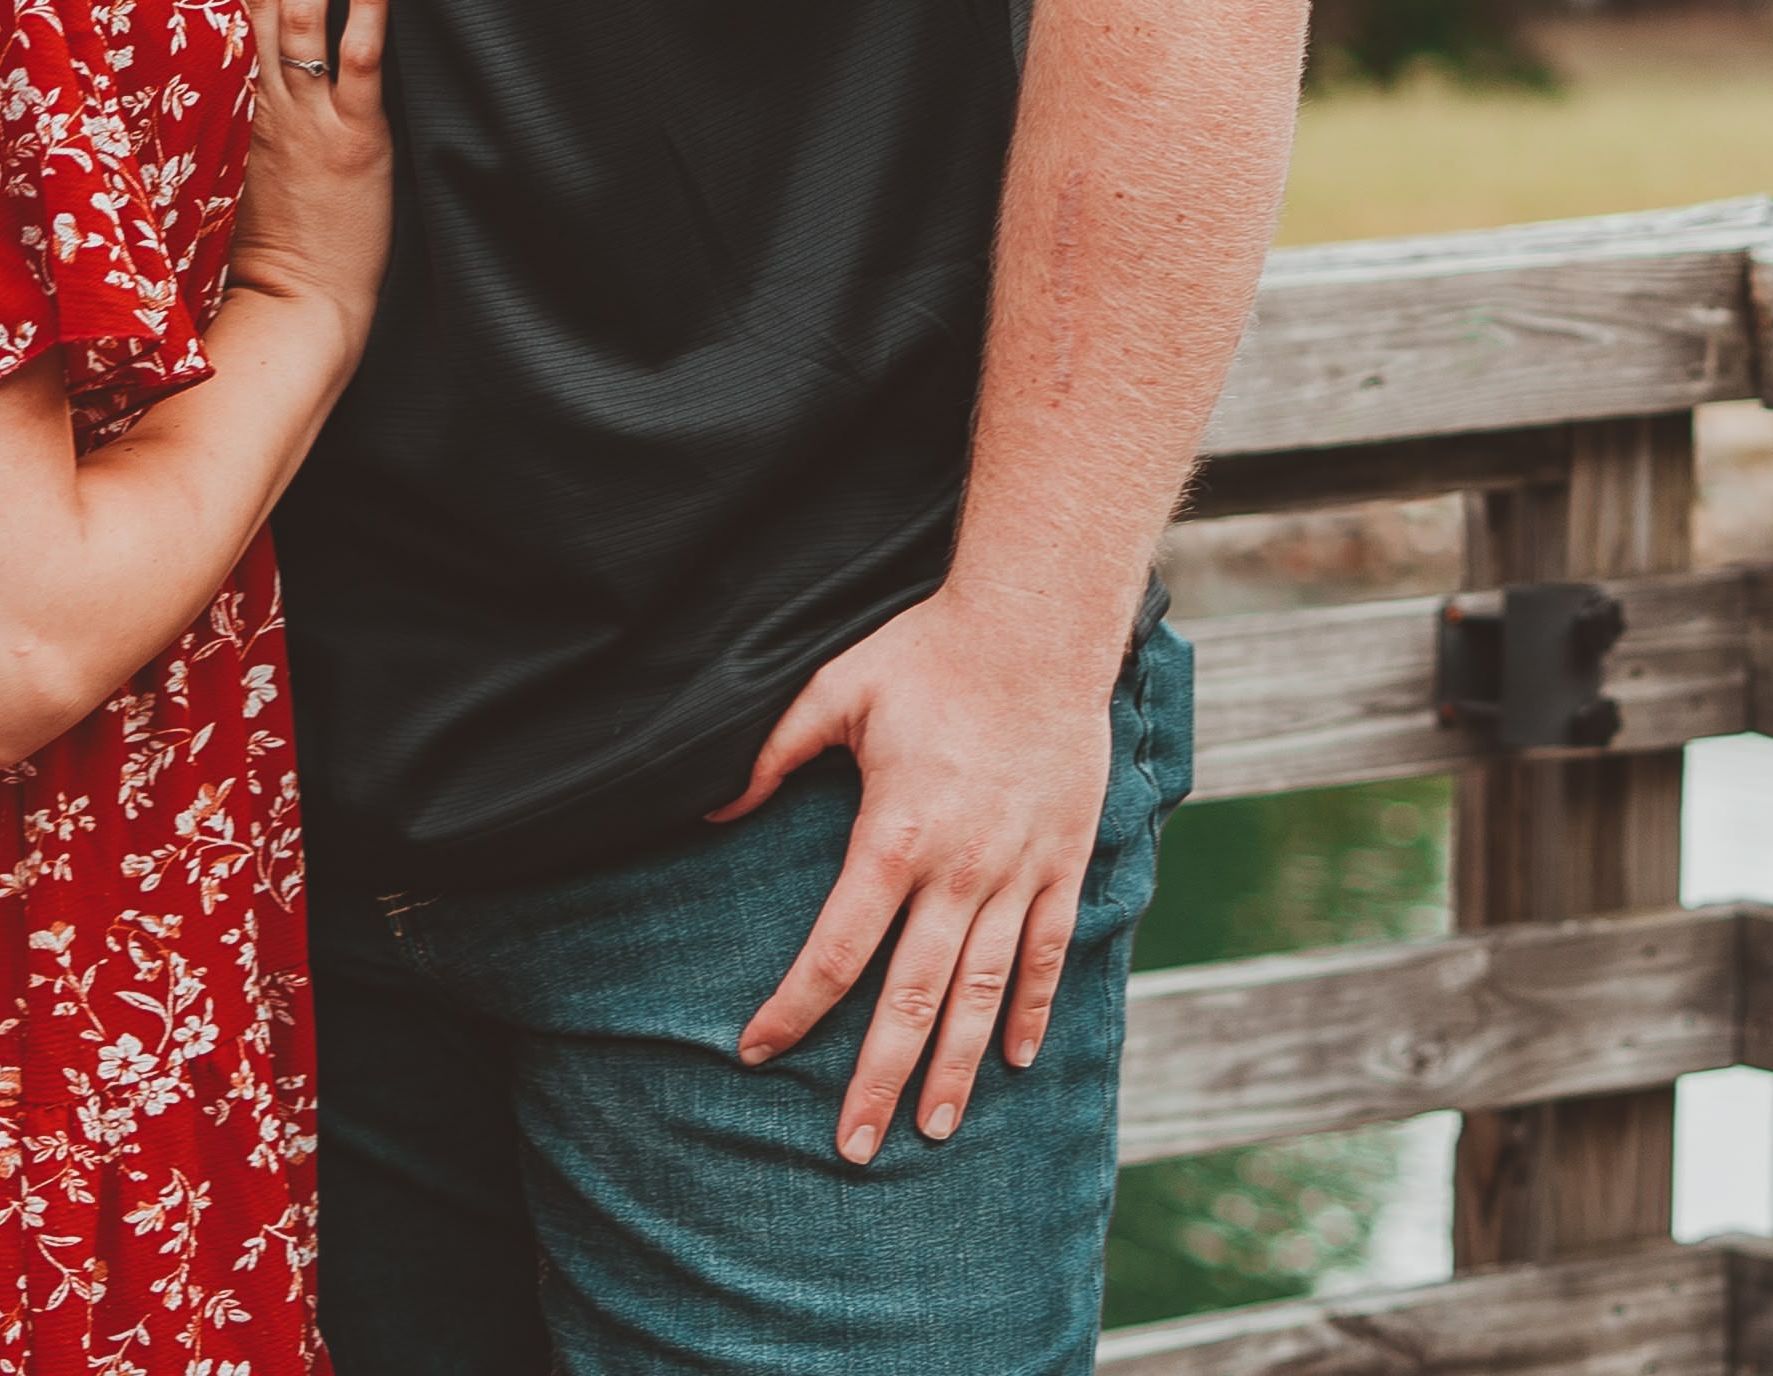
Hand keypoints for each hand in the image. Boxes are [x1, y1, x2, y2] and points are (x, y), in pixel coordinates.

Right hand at [196, 0, 395, 349]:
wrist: (291, 311)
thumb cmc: (245, 252)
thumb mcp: (200, 172)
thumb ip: (193, 110)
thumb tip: (183, 54)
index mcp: (214, 104)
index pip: (205, 3)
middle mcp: (257, 99)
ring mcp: (306, 115)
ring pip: (303, 11)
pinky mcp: (356, 137)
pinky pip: (359, 58)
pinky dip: (368, 1)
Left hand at [714, 590, 1125, 1164]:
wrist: (1040, 624)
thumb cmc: (929, 653)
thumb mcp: (835, 693)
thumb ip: (770, 755)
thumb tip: (710, 807)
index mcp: (893, 838)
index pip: (834, 951)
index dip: (792, 1008)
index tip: (756, 1050)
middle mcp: (959, 872)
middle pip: (911, 1000)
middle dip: (878, 1080)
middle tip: (851, 1149)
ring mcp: (1017, 872)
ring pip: (982, 992)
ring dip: (957, 1068)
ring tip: (934, 1132)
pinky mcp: (1063, 860)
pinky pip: (1048, 952)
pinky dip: (1033, 1009)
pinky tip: (1015, 1060)